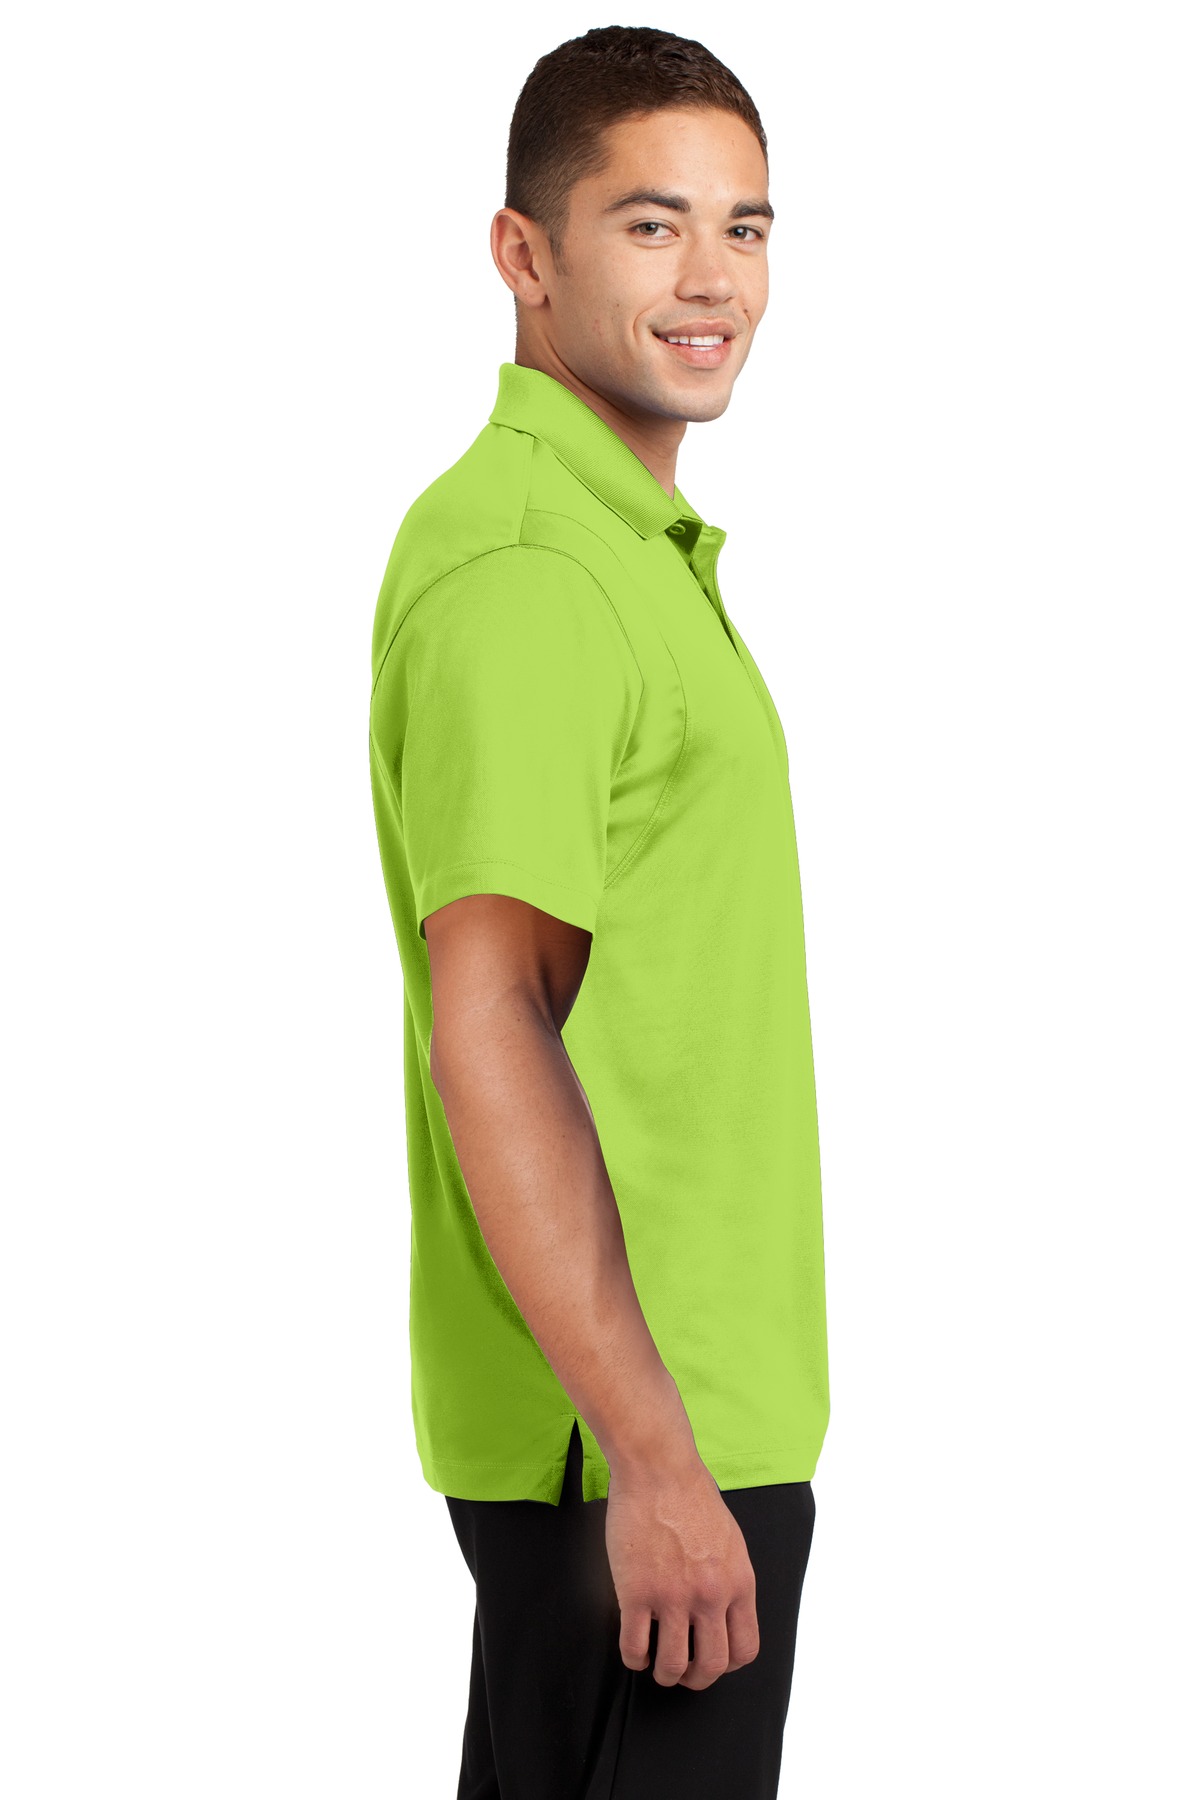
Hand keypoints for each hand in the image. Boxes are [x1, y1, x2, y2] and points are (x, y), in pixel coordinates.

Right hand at [604, 1454, 759, 1689]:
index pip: (745, 1648)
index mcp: (738, 1583)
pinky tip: (634, 1649)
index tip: (712, 1660)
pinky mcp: (637, 1591)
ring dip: (664, 1673)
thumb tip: (723, 1612)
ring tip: (656, 1665)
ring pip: (673, 1665)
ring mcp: (673, 1596)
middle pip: (711, 1665)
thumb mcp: (730, 1541)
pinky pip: (635, 1646)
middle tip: (683, 1673)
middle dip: (696, 1678)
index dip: (727, 1664)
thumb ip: (730, 1579)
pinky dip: (634, 1658)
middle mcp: (710, 1595)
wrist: (658, 1468)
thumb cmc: (690, 1495)